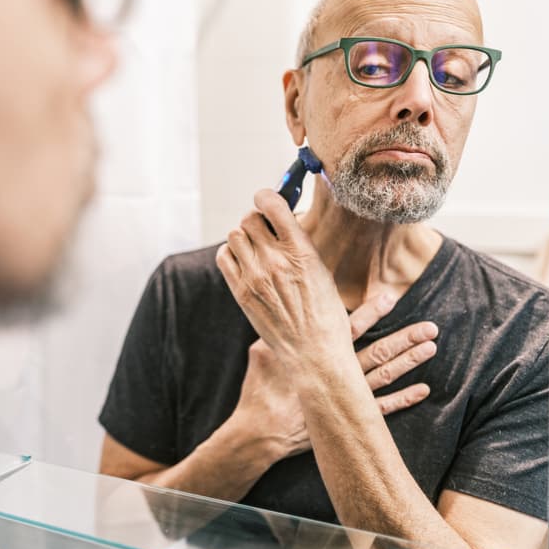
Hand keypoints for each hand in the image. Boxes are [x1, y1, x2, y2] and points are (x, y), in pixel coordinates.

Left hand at [216, 189, 352, 369]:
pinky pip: (223, 256)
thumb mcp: (322, 271)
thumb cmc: (325, 314)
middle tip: (264, 229)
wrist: (313, 352)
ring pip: (234, 234)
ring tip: (255, 247)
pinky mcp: (241, 292)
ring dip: (243, 235)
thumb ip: (299, 244)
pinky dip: (230, 253)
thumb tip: (282, 219)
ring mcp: (254, 277)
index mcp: (301, 252)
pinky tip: (243, 260)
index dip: (267, 196)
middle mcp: (274, 261)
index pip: (273, 205)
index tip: (267, 199)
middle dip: (256, 219)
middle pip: (249, 218)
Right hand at [231, 294, 436, 458]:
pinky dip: (402, 399)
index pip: (349, 329)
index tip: (391, 297)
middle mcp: (336, 374)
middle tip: (430, 327)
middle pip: (377, 352)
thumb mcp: (261, 355)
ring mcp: (345, 398)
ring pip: (384, 376)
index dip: (371, 313)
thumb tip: (282, 313)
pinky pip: (382, 409)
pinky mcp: (348, 419)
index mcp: (316, 355)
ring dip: (409, 362)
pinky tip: (422, 390)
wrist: (260, 432)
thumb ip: (277, 334)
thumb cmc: (259, 392)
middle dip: (404, 338)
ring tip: (431, 348)